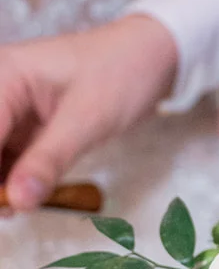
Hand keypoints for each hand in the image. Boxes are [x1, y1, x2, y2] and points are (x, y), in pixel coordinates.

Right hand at [0, 14, 178, 210]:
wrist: (153, 57)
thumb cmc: (122, 72)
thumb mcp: (87, 119)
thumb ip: (49, 160)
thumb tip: (18, 200)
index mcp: (5, 76)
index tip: (3, 204)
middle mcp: (0, 90)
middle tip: (8, 210)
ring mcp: (11, 109)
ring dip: (2, 184)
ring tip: (15, 211)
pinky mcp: (26, 125)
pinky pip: (10, 158)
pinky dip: (15, 180)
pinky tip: (24, 200)